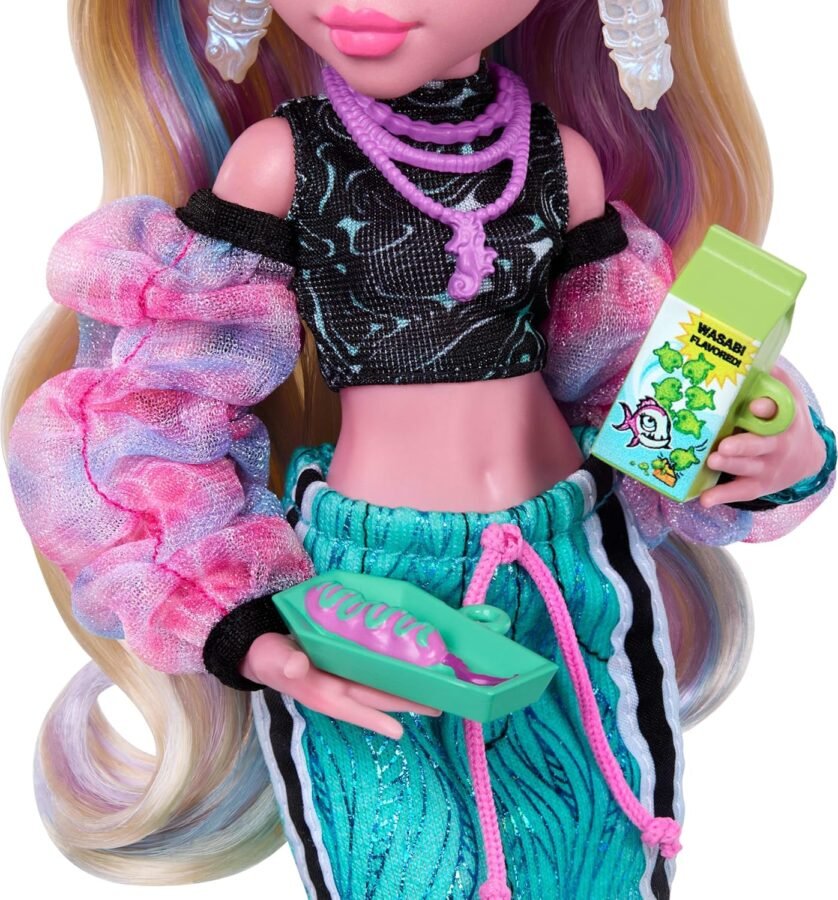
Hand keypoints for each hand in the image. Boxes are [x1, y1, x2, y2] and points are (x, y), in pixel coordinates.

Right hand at [240, 632, 440, 738]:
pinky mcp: (345, 669)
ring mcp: (343, 682)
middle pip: (376, 699)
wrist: (263, 651)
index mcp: (322, 691)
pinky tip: (408, 673)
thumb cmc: (269, 656)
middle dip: (405, 704)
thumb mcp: (273, 658)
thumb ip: (285, 662)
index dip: (376, 717)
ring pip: (379, 690)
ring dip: (404, 694)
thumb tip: (296, 666)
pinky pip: (372, 675)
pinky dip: (391, 675)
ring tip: (433, 696)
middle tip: (438, 707)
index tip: (400, 731)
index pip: (354, 706)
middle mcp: (337, 691)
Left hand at [700, 366, 825, 507]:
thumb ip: (775, 379)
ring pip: (748, 468)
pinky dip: (722, 496)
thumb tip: (758, 355)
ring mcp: (766, 467)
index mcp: (784, 420)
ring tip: (711, 461)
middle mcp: (776, 446)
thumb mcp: (790, 399)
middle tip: (723, 445)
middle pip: (760, 445)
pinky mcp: (758, 485)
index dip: (766, 409)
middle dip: (743, 445)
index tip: (753, 406)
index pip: (778, 413)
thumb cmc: (787, 422)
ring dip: (729, 466)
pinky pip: (740, 492)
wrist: (807, 460)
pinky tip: (704, 499)